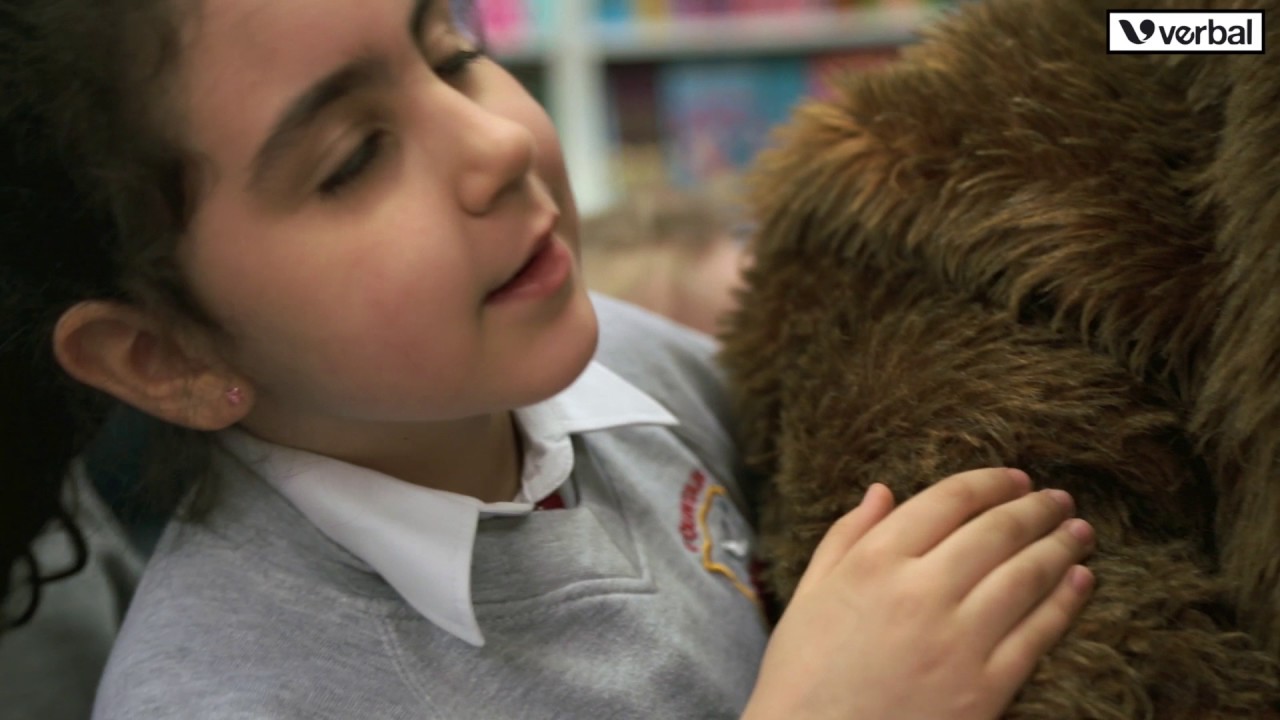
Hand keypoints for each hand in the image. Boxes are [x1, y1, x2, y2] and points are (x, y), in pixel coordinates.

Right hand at [742, 468, 1094, 719]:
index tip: (1014, 478)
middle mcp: (920, 592)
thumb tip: (883, 490)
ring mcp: (957, 641)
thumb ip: (846, 536)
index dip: (989, 483)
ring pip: (1026, 575)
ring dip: (1060, 546)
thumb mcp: (809, 594)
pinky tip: (1080, 581)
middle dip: (1034, 508)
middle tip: (1058, 499)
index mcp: (874, 562)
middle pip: (995, 532)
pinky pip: (1037, 633)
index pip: (947, 501)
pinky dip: (1066, 601)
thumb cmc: (803, 674)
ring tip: (1079, 532)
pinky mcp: (985, 688)